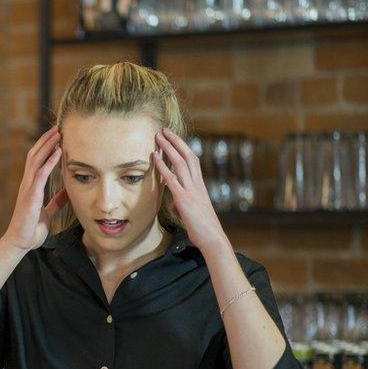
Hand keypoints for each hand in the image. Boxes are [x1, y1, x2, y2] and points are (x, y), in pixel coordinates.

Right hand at [0, 127, 69, 251]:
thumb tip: (68, 192)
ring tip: (59, 133)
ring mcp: (27, 188)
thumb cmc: (31, 228)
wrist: (20, 242)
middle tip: (58, 127)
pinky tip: (58, 152)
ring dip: (48, 145)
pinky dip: (50, 161)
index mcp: (31, 186)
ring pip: (36, 159)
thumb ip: (56, 201)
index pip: (37, 160)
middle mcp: (27, 183)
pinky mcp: (31, 195)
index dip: (46, 147)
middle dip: (46, 140)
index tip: (57, 136)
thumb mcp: (48, 212)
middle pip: (35, 154)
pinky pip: (41, 174)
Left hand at [152, 128, 229, 250]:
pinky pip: (172, 179)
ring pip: (180, 163)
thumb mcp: (190, 212)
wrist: (212, 238)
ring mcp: (191, 190)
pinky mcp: (184, 199)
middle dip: (176, 141)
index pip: (193, 161)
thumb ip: (181, 204)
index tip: (174, 138)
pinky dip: (163, 166)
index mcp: (200, 186)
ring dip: (168, 148)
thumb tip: (173, 202)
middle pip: (188, 156)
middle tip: (164, 130)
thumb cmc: (202, 228)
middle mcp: (197, 184)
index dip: (184, 148)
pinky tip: (155, 157)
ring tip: (158, 136)